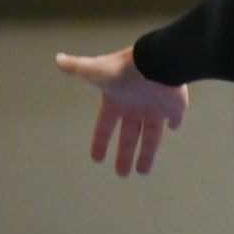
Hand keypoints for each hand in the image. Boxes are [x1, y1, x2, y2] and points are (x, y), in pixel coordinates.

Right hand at [54, 46, 188, 176]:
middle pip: (128, 137)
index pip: (105, 127)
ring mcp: (155, 107)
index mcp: (116, 102)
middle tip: (121, 174)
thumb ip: (77, 68)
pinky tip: (174, 128)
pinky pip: (175, 117)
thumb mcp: (95, 71)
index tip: (97, 159)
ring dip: (146, 153)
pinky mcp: (174, 106)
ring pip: (150, 136)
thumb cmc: (123, 70)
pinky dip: (175, 123)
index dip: (100, 142)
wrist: (154, 63)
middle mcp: (134, 107)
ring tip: (142, 172)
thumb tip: (58, 58)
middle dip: (124, 155)